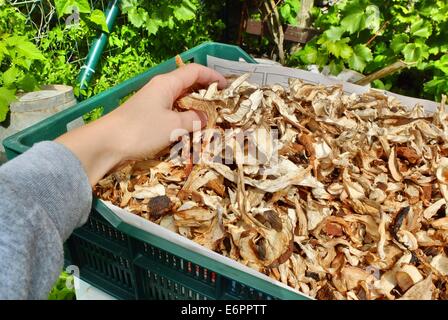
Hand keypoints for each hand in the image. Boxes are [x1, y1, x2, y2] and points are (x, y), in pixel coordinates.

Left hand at [56, 63, 226, 185]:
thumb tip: (206, 118)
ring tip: (211, 120)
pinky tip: (190, 130)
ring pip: (180, 100)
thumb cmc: (141, 130)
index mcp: (167, 83)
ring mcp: (152, 104)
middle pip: (188, 84)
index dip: (213, 76)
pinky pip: (171, 113)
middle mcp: (160, 89)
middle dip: (206, 93)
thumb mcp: (173, 125)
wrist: (105, 145)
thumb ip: (194, 120)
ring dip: (196, 108)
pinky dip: (184, 118)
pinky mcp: (147, 118)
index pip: (195, 71)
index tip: (228, 87)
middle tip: (222, 106)